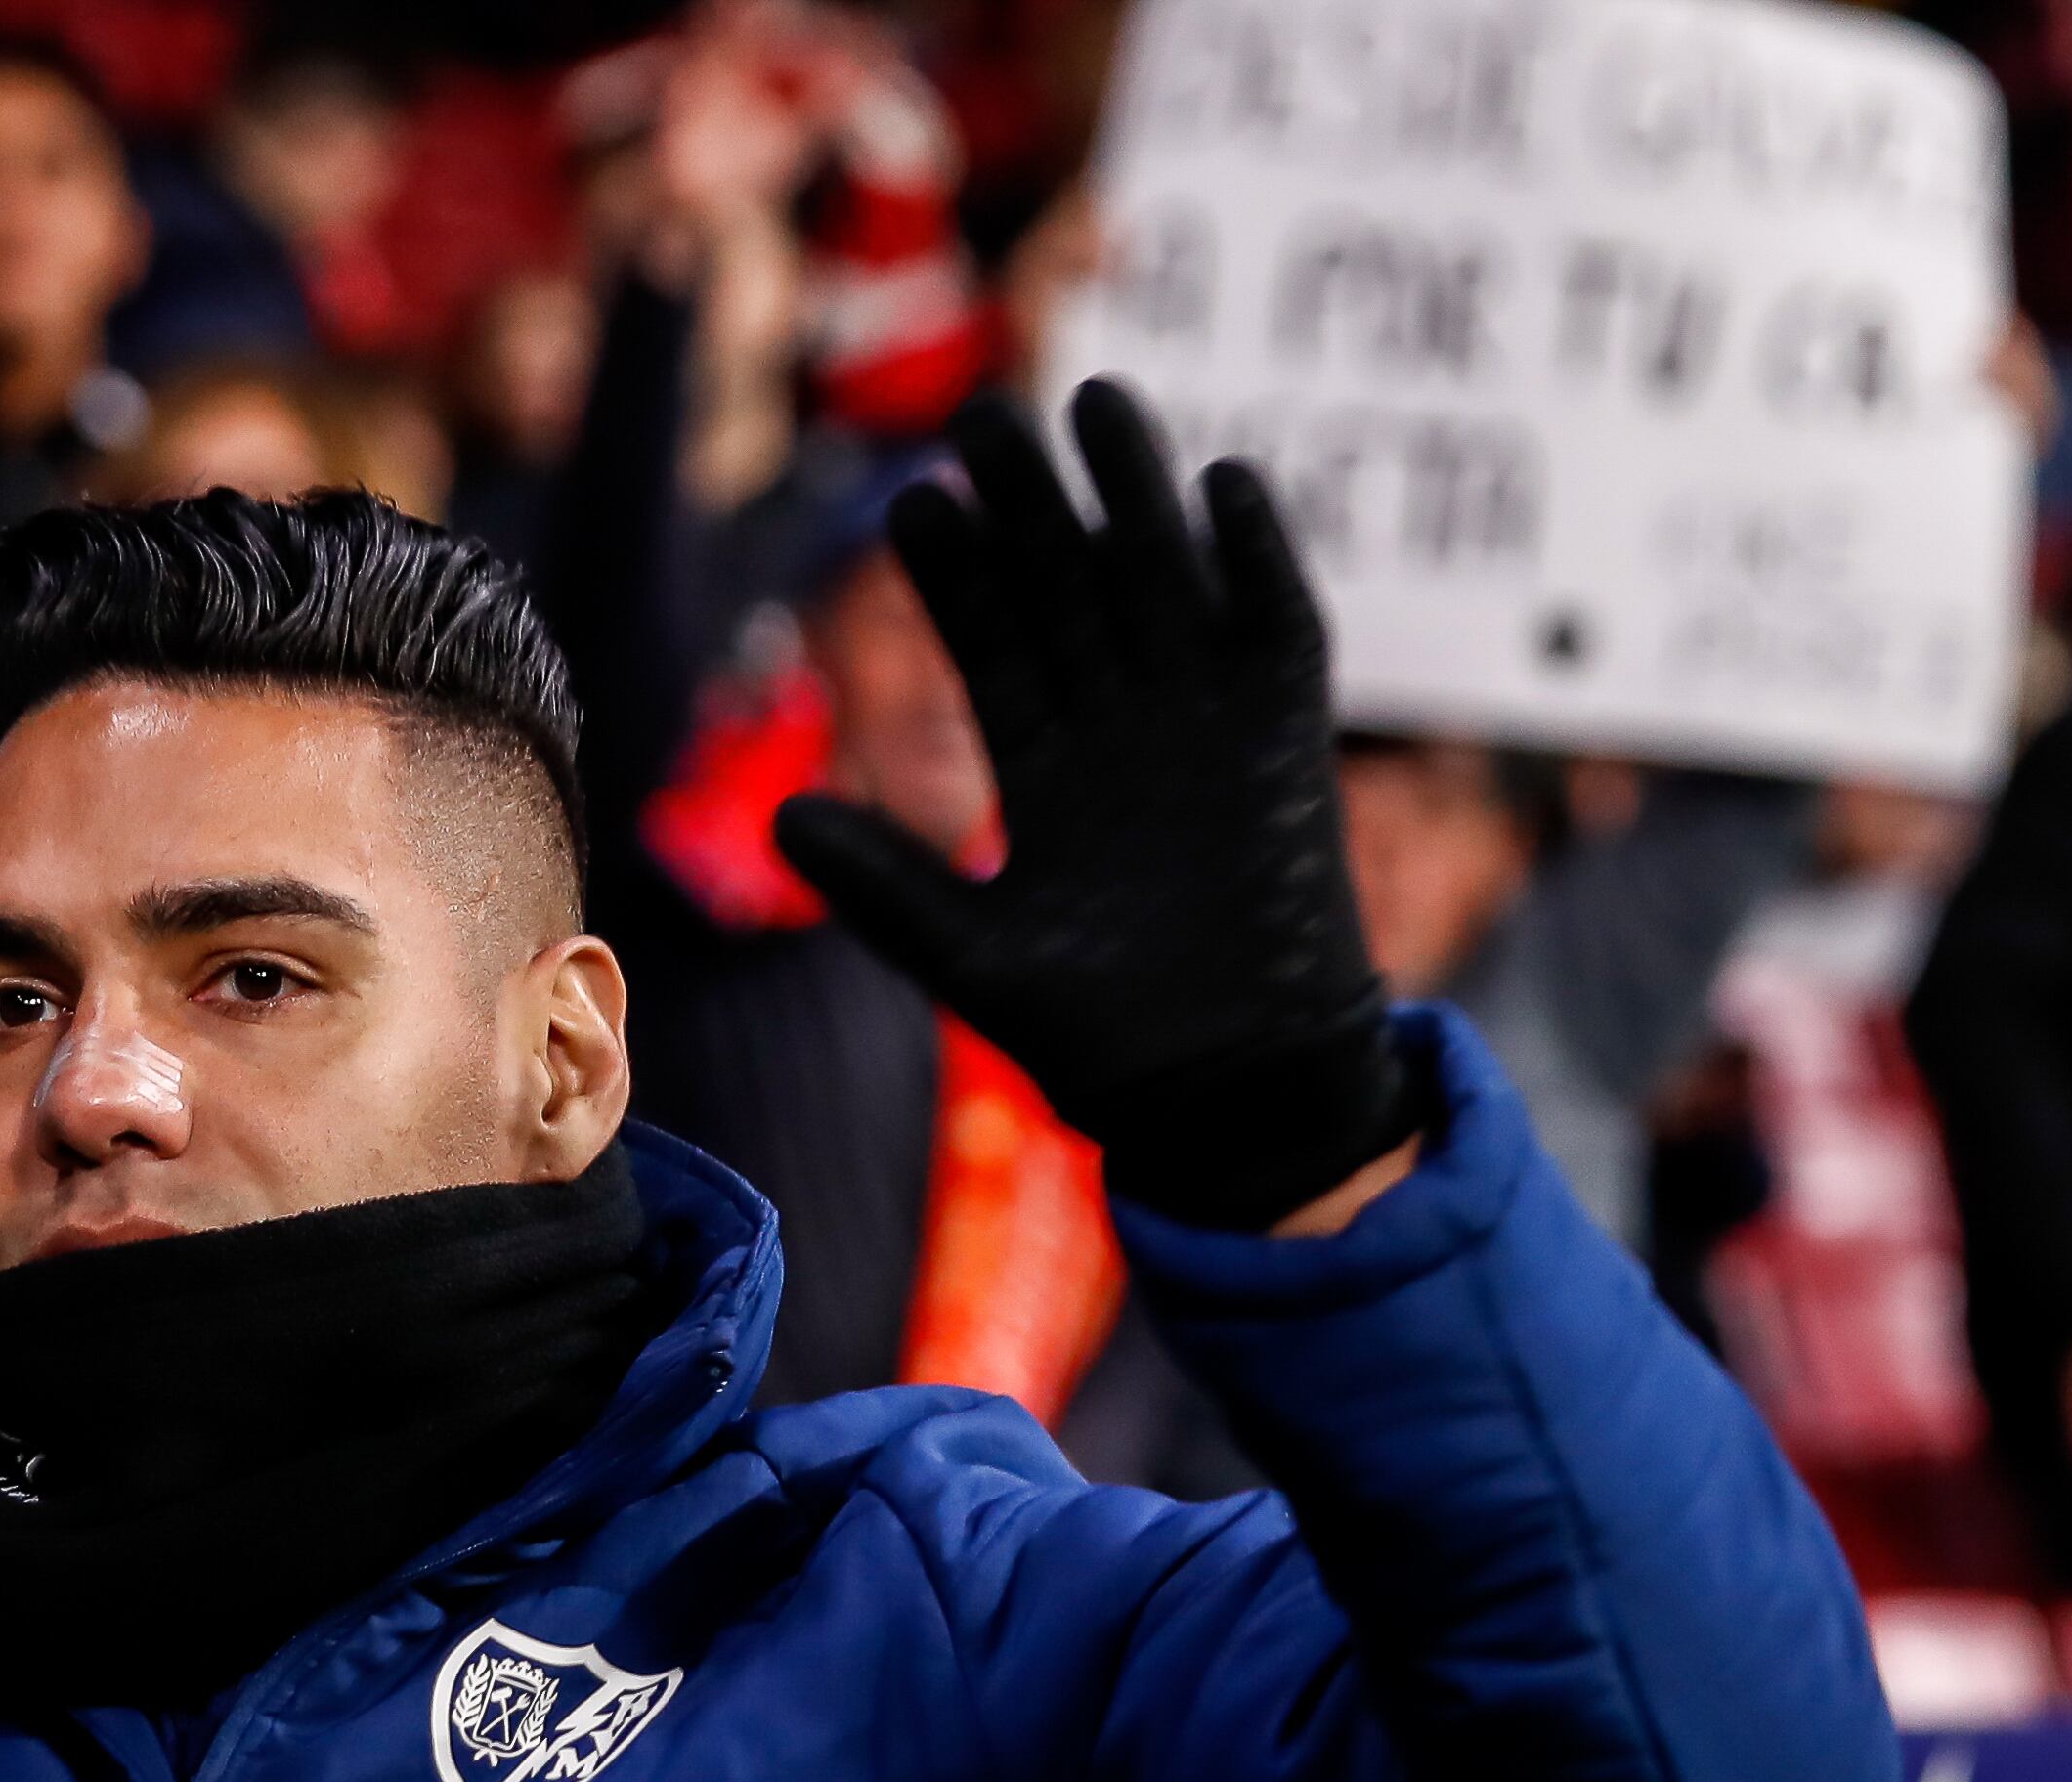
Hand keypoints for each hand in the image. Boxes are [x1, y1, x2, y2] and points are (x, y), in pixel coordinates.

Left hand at [774, 385, 1414, 1230]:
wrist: (1228, 1090)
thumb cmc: (1103, 1040)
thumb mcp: (973, 956)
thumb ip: (886, 886)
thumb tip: (783, 821)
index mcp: (1045, 767)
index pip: (993, 642)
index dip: (958, 574)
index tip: (913, 504)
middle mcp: (1122, 728)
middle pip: (1070, 586)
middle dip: (1031, 503)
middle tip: (984, 411)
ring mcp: (1206, 723)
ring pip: (1163, 580)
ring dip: (1135, 494)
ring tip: (1095, 400)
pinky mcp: (1288, 737)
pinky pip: (1275, 624)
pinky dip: (1256, 557)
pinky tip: (1223, 481)